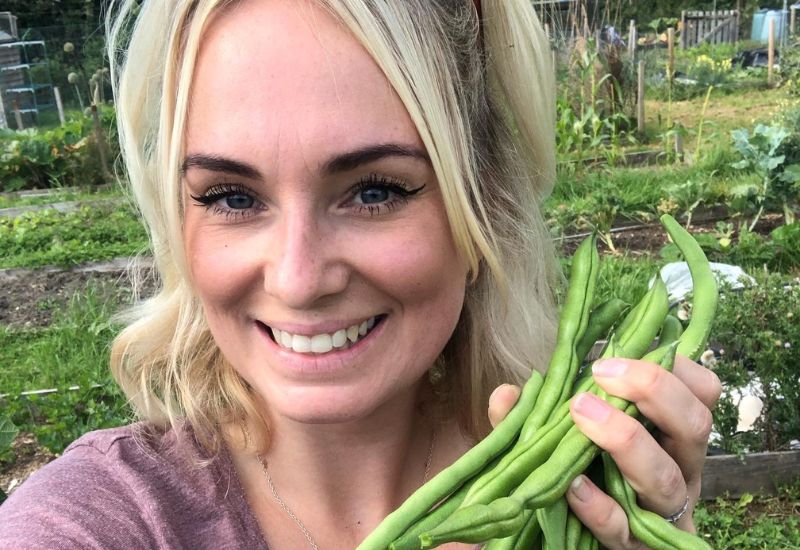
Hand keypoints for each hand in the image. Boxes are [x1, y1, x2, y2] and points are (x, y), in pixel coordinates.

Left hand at [565, 355, 721, 548]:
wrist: (595, 539)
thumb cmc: (595, 472)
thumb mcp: (592, 431)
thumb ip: (570, 406)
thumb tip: (524, 386)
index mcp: (677, 437)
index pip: (702, 393)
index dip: (674, 366)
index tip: (626, 350)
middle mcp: (682, 471)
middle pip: (694, 427)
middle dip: (653, 390)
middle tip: (601, 373)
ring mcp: (664, 513)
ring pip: (665, 478)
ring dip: (624, 440)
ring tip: (581, 413)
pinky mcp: (637, 547)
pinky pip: (624, 529)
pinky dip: (599, 507)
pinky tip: (574, 486)